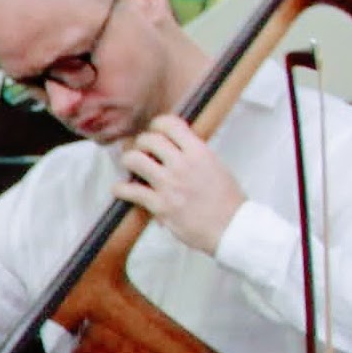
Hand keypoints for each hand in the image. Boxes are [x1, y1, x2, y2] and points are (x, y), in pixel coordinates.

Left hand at [112, 118, 244, 255]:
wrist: (231, 228)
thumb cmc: (227, 201)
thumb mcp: (216, 166)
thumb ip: (195, 155)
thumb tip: (177, 148)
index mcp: (199, 152)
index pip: (170, 124)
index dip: (158, 125)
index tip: (155, 131)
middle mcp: (182, 164)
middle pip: (149, 139)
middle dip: (141, 143)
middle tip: (141, 151)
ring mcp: (169, 184)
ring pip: (134, 159)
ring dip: (128, 161)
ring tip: (131, 167)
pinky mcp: (159, 205)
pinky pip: (129, 190)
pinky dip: (120, 189)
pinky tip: (121, 189)